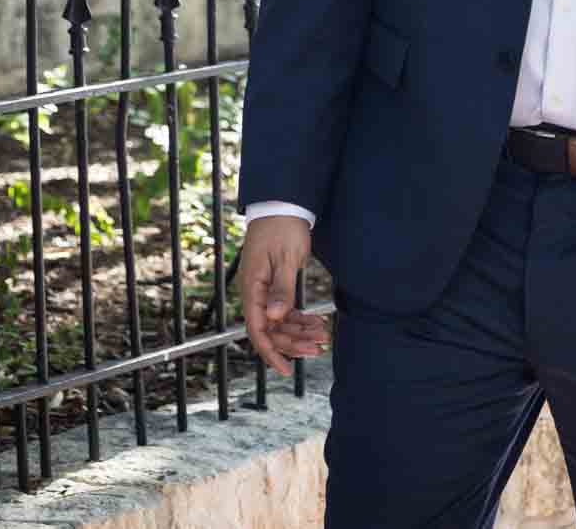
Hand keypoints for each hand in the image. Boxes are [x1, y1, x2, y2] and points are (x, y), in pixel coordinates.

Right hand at [239, 215, 329, 375]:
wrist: (283, 206)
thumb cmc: (283, 229)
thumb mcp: (285, 259)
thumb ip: (281, 290)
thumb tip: (276, 317)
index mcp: (252, 289)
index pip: (258, 330)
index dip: (272, 352)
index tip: (287, 369)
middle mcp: (254, 293)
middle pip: (271, 329)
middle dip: (294, 342)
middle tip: (319, 348)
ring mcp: (263, 290)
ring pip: (280, 321)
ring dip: (299, 331)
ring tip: (323, 336)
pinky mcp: (274, 285)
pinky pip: (285, 310)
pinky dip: (299, 318)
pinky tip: (316, 323)